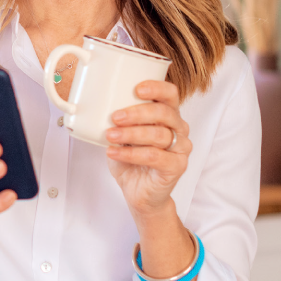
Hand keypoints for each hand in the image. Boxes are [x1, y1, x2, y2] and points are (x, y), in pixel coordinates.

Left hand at [105, 80, 191, 218]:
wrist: (139, 193)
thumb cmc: (132, 161)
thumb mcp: (122, 136)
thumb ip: (119, 121)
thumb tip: (99, 106)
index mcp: (168, 115)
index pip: (170, 94)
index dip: (157, 88)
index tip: (137, 89)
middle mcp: (179, 129)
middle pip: (164, 113)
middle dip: (137, 112)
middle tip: (116, 117)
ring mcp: (181, 148)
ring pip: (158, 134)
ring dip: (131, 133)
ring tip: (110, 135)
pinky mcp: (177, 166)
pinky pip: (154, 156)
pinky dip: (131, 153)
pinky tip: (115, 152)